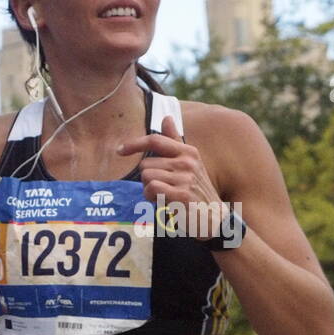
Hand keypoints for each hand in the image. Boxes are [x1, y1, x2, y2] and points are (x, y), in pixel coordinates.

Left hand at [118, 117, 226, 236]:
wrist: (214, 217)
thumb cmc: (197, 190)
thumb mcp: (190, 162)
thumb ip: (175, 141)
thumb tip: (167, 116)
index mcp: (188, 151)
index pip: (155, 140)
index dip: (134, 144)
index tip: (119, 150)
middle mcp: (187, 162)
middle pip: (145, 165)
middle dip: (147, 179)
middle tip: (161, 189)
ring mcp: (185, 178)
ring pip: (147, 177)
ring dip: (149, 191)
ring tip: (164, 197)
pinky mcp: (182, 194)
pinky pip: (152, 188)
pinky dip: (152, 198)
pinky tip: (164, 203)